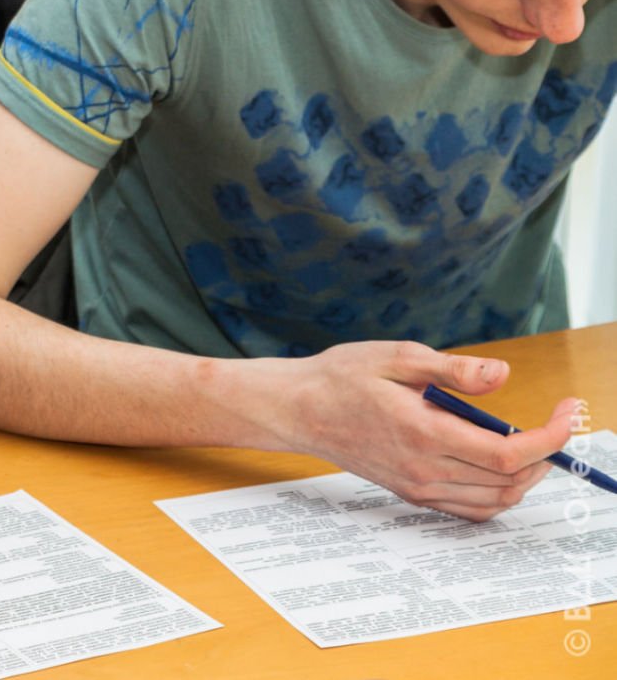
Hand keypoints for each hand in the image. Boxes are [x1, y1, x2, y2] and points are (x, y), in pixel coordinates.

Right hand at [279, 340, 578, 519]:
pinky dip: (499, 495)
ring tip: (533, 445)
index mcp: (423, 432)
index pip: (507, 452)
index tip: (567, 412)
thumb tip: (502, 375)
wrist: (298, 409)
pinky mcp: (411, 492)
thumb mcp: (396, 357)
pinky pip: (471, 509)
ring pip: (495, 501)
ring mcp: (418, 486)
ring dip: (525, 478)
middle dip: (545, 454)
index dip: (550, 437)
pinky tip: (499, 469)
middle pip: (509, 480)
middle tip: (554, 424)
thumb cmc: (342, 377)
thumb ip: (452, 369)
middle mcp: (424, 468)